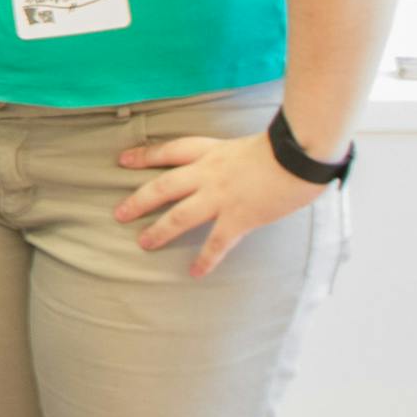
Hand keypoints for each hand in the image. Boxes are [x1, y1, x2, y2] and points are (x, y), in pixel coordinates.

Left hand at [115, 131, 324, 277]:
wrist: (298, 155)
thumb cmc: (282, 147)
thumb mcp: (245, 144)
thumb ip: (231, 157)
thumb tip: (231, 169)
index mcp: (209, 151)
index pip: (168, 151)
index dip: (143, 156)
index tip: (122, 160)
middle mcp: (207, 173)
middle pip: (163, 186)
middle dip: (139, 200)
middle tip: (119, 214)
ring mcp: (220, 197)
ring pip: (180, 216)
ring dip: (160, 230)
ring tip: (144, 243)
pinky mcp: (239, 217)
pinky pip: (216, 242)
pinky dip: (205, 259)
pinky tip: (194, 272)